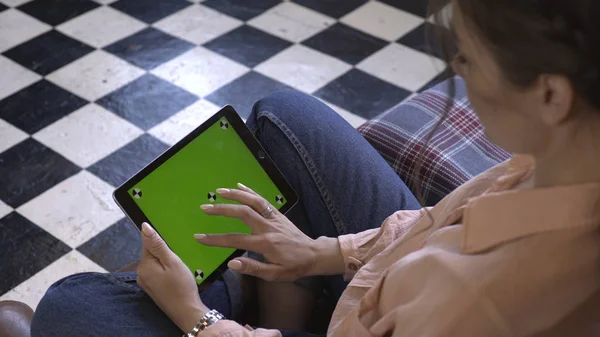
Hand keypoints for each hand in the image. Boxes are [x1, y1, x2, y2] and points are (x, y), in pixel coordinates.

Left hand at [137, 223, 208, 331]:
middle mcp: (140, 274)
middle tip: (178, 262)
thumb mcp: (172, 261)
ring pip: (154, 263)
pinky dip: (165, 272)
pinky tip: (175, 278)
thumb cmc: (181, 286)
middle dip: (164, 254)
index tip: (173, 250)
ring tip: (178, 271)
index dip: (162, 243)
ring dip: (165, 263)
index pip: (148, 243)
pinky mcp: (151, 289)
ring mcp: (144, 283)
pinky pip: (156, 273)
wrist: (186, 312)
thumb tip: (144, 227)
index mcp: (144, 265)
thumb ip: (157, 244)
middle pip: (151, 254)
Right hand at [195, 183, 342, 281]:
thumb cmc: (294, 267)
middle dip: (222, 209)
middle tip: (205, 207)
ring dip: (235, 195)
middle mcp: (268, 227)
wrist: (314, 254)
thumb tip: (232, 263)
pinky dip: (250, 192)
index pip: (235, 240)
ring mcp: (273, 218)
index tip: (199, 237)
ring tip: (219, 191)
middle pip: (242, 213)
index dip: (215, 239)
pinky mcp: (277, 213)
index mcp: (265, 243)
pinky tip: (239, 186)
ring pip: (253, 201)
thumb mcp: (275, 275)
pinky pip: (262, 200)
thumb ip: (253, 268)